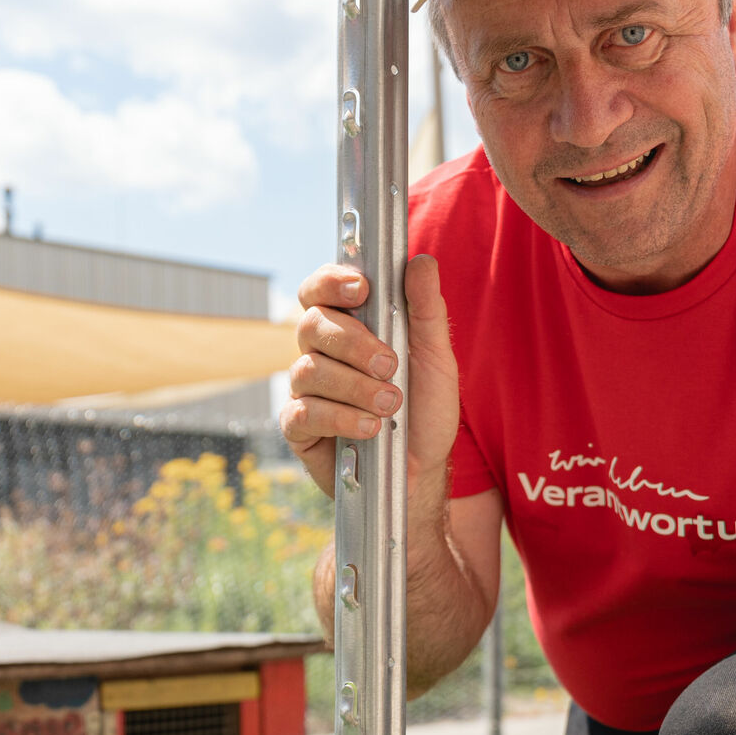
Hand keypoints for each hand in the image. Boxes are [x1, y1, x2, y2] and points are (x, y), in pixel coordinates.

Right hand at [277, 256, 460, 498]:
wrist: (421, 473)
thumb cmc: (425, 412)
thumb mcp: (436, 359)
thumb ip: (426, 311)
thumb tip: (421, 262)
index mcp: (349, 327)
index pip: (321, 289)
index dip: (332, 281)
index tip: (362, 289)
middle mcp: (321, 353)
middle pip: (311, 324)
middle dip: (352, 342)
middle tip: (389, 365)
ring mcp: (306, 390)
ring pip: (308, 370)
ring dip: (354, 387)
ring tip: (390, 405)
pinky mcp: (299, 428)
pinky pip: (303, 413)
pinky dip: (340, 418)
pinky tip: (370, 429)